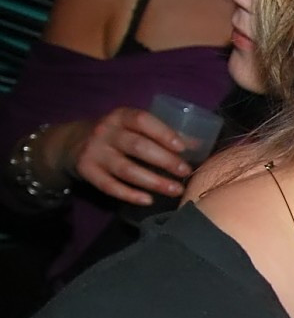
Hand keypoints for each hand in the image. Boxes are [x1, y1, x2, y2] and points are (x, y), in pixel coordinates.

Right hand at [59, 108, 194, 205]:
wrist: (72, 143)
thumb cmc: (117, 135)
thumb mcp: (133, 128)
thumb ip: (161, 134)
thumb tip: (198, 144)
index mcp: (120, 116)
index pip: (142, 120)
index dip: (162, 133)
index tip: (182, 148)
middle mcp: (105, 132)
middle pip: (137, 146)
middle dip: (164, 160)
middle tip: (185, 172)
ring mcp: (94, 152)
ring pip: (126, 169)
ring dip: (153, 181)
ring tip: (175, 190)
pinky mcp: (87, 171)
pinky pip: (110, 186)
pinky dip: (130, 194)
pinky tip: (148, 200)